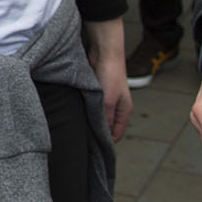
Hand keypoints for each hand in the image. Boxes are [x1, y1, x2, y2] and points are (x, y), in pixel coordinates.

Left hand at [84, 17, 130, 141]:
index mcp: (124, 111)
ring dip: (89, 120)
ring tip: (78, 128)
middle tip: (83, 140)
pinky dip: (85, 110)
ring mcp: (107, 100)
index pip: (117, 134)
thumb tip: (102, 135)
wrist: (104, 52)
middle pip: (107, 126)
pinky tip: (76, 113)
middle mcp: (117, 107)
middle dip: (96, 132)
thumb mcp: (108, 101)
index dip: (107, 142)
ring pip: (98, 116)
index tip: (93, 149)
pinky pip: (91, 106)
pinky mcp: (97, 92)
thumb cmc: (111, 75)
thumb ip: (105, 119)